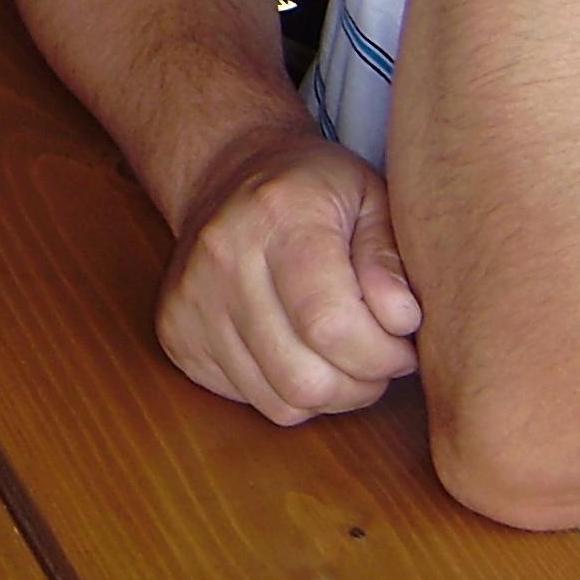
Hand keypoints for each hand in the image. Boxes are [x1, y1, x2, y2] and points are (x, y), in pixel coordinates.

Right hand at [161, 128, 421, 422]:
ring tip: (341, 355)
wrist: (224, 176)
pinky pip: (252, 400)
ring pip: (280, 402)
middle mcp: (223, 258)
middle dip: (361, 384)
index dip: (382, 355)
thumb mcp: (372, 197)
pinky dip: (288, 391)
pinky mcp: (176, 334)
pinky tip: (297, 349)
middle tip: (378, 355)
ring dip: (329, 395)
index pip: (330, 325)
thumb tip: (401, 321)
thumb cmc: (312, 189)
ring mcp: (190, 300)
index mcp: (278, 215)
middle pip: (305, 378)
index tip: (402, 343)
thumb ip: (390, 258)